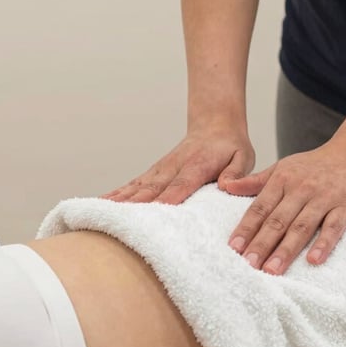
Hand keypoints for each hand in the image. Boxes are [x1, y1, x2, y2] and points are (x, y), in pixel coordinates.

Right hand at [102, 124, 254, 203]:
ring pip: (138, 186)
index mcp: (198, 165)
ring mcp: (160, 169)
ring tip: (103, 213)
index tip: (156, 212)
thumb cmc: (230, 147)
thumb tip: (227, 185)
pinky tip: (102, 203)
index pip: (182, 184)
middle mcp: (174, 166)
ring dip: (121, 200)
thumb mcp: (243, 156)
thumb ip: (237, 172)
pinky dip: (117, 194)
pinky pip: (133, 184)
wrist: (215, 124)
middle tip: (121, 222)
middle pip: (153, 188)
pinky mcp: (153, 173)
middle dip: (137, 205)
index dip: (169, 197)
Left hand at [224, 140, 345, 274]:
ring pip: (302, 226)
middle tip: (248, 265)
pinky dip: (324, 243)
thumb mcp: (283, 168)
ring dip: (286, 249)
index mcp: (282, 180)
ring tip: (272, 270)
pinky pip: (334, 227)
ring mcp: (324, 198)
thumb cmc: (315, 166)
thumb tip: (225, 186)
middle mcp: (301, 189)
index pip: (260, 208)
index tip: (233, 248)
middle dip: (262, 243)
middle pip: (278, 220)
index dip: (246, 228)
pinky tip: (313, 260)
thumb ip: (255, 181)